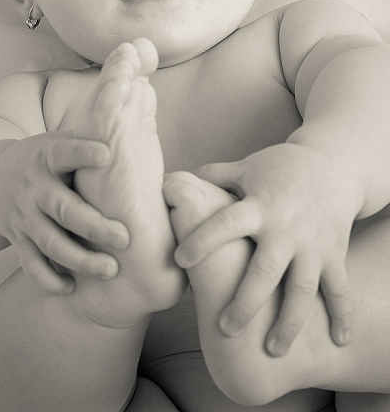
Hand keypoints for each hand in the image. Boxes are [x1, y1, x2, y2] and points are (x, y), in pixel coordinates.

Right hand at [0, 132, 128, 292]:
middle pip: (63, 209)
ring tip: (111, 269)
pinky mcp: (17, 238)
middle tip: (125, 238)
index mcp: (46, 157)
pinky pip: (31, 263)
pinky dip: (49, 278)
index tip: (107, 154)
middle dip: (94, 226)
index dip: (83, 152)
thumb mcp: (57, 141)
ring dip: (80, 259)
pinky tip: (72, 288)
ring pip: (50, 242)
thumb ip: (87, 140)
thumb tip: (132, 128)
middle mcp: (33, 187)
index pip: (65, 153)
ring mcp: (23, 216)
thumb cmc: (44, 159)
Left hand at [174, 143, 361, 354]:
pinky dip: (342, 315)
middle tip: (225, 329)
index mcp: (259, 206)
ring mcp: (312, 244)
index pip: (226, 223)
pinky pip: (339, 289)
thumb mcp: (247, 167)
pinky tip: (339, 342)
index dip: (203, 240)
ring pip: (301, 288)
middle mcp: (285, 228)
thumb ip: (213, 176)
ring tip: (272, 350)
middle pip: (265, 269)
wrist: (333, 165)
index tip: (180, 260)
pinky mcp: (334, 254)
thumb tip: (173, 178)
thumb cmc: (281, 168)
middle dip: (246, 301)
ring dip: (289, 322)